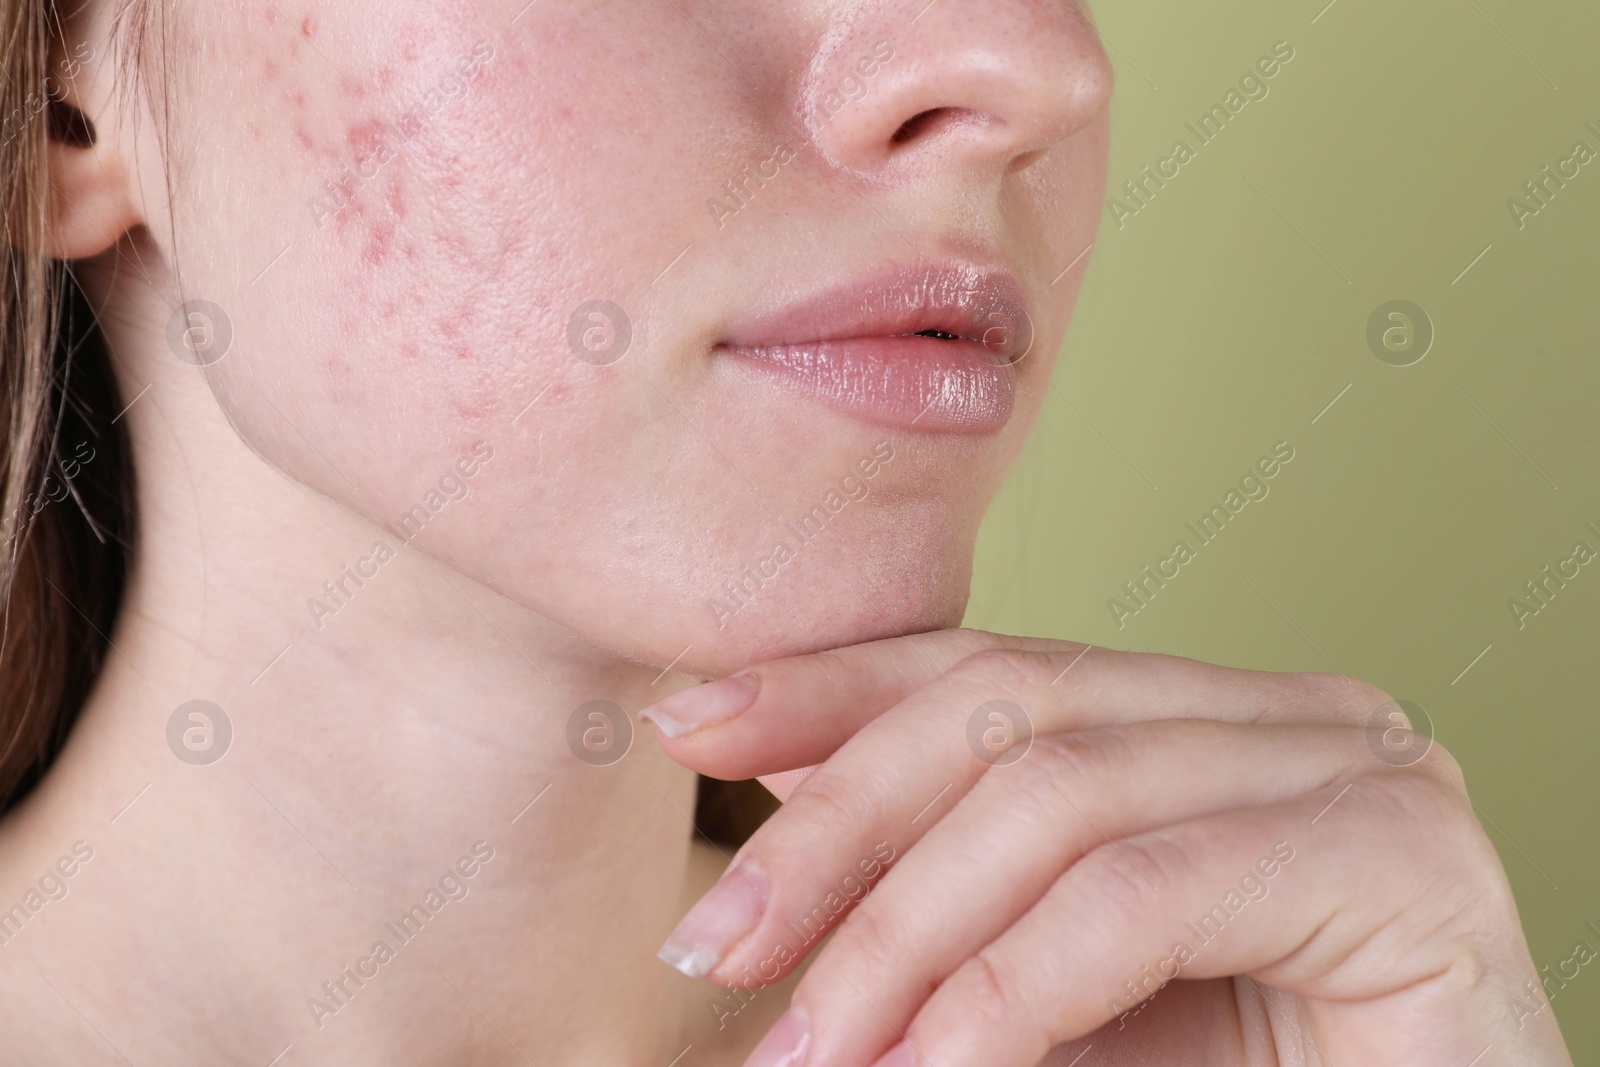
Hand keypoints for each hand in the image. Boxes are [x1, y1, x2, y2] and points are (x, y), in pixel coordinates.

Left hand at [641, 630, 1571, 1066]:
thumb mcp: (1040, 993)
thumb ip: (940, 914)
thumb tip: (762, 863)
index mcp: (1208, 721)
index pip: (990, 665)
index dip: (829, 687)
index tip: (688, 726)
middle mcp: (1292, 715)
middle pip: (1011, 708)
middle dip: (838, 826)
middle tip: (715, 944)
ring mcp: (1360, 768)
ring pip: (1059, 793)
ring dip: (901, 935)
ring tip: (812, 1053)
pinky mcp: (1402, 858)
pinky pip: (1141, 894)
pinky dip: (1005, 991)